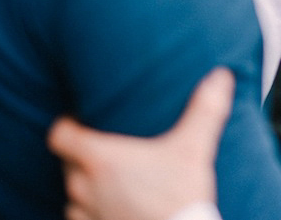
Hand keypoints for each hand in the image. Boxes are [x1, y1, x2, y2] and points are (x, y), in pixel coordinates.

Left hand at [48, 68, 232, 219]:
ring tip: (112, 181)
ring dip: (87, 186)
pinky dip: (92, 212)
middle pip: (67, 162)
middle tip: (109, 148)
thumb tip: (222, 75)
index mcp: (100, 159)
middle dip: (83, 154)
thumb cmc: (181, 197)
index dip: (67, 124)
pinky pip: (80, 218)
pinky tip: (114, 207)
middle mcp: (84, 187)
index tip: (83, 120)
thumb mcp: (195, 149)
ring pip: (73, 193)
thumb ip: (206, 109)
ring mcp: (85, 214)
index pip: (59, 135)